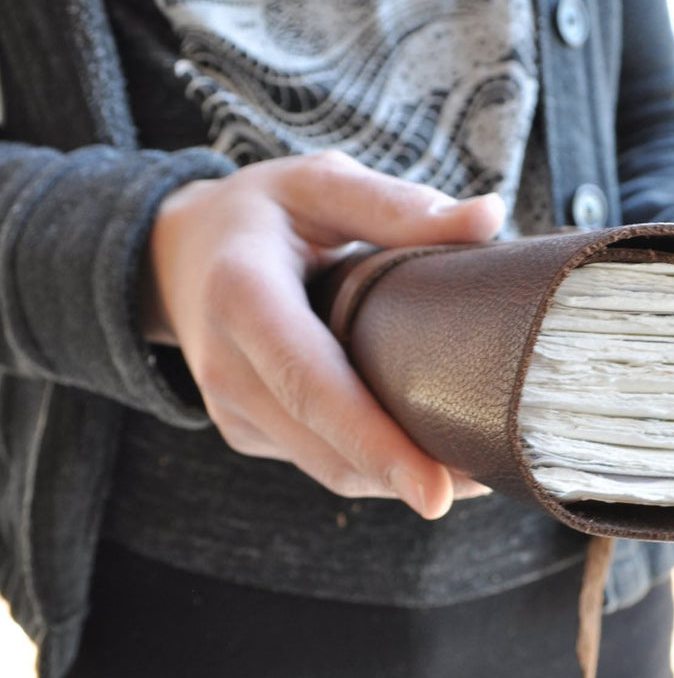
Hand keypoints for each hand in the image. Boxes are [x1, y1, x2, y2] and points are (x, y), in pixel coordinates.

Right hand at [144, 150, 503, 519]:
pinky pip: (320, 463)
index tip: (438, 493)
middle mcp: (226, 366)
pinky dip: (376, 468)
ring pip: (328, 469)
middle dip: (409, 475)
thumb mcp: (318, 184)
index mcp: (242, 295)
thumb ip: (396, 206)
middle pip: (325, 447)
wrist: (174, 253)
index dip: (376, 444)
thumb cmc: (262, 214)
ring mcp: (230, 408)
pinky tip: (429, 456)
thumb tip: (486, 216)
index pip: (313, 386)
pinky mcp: (245, 431)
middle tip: (494, 478)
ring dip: (400, 480)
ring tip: (478, 470)